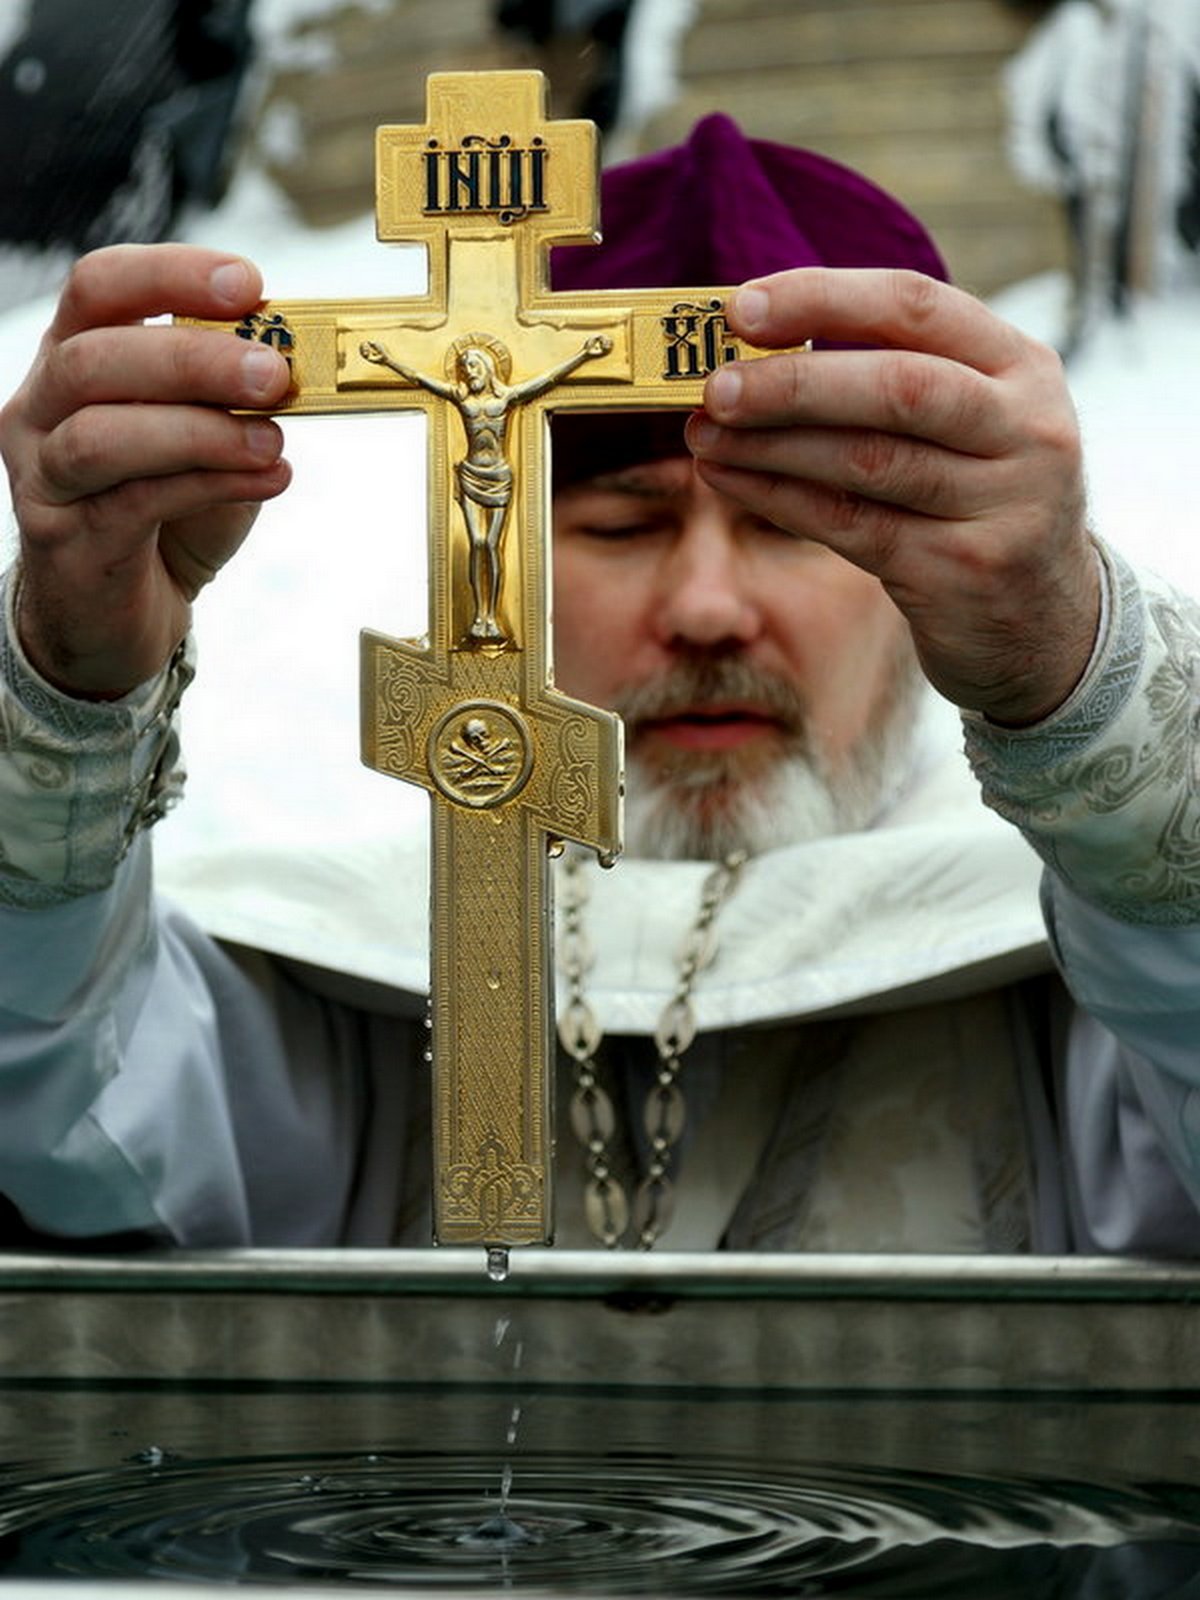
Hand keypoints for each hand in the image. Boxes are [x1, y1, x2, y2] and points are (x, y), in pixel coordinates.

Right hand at [0, 243, 292, 697]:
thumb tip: (290, 361)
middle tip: (275, 375)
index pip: (99, 287)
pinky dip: (210, 485)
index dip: (171, 275)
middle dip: (195, 360)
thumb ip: (232, 401)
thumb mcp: (205, 441)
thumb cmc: (164, 516)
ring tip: (274, 442)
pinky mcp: (66, 541)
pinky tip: (267, 479)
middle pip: (96, 356)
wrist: (120, 616)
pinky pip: (133, 503)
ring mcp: (44, 475)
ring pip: (103, 434)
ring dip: (201, 431)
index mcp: (73, 358)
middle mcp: (42, 407)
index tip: (249, 285)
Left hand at [686, 268, 1098, 724]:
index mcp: (1022, 366)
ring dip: (772, 446)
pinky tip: (731, 480)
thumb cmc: (976, 499)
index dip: (824, 298)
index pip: (918, 307)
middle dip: (793, 382)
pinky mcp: (963, 570)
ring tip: (704, 434)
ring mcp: (1003, 504)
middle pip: (897, 387)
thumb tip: (752, 343)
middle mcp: (1026, 428)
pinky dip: (781, 498)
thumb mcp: (968, 422)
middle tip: (714, 385)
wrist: (1045, 620)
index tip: (741, 307)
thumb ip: (893, 376)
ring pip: (869, 462)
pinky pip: (853, 526)